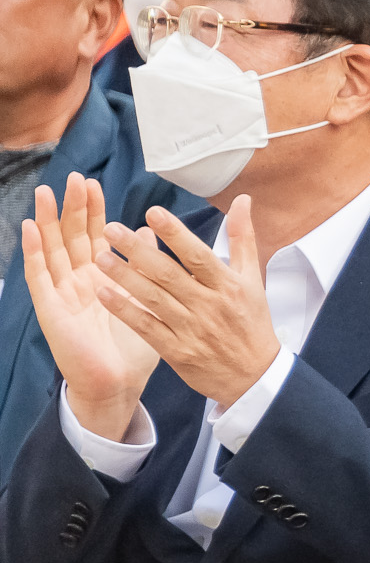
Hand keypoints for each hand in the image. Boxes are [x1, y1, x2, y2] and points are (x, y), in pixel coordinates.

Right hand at [21, 174, 158, 440]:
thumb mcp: (145, 300)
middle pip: (71, 236)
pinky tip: (29, 230)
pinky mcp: (51, 309)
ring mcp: (62, 293)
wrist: (119, 384)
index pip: (95, 235)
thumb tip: (149, 232)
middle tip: (73, 178)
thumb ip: (144, 266)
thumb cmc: (133, 346)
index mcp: (103, 277)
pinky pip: (38, 277)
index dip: (93, 210)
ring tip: (44, 193)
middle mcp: (79, 281)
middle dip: (71, 207)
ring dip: (46, 221)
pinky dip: (33, 252)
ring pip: (51, 250)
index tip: (94, 182)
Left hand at [94, 201, 282, 409]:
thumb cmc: (252, 323)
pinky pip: (146, 327)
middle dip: (137, 251)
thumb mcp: (254, 279)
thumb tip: (242, 200)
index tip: (152, 213)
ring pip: (153, 298)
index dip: (176, 234)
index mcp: (229, 286)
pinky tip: (104, 293)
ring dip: (124, 277)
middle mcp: (209, 305)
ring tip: (99, 256)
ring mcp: (191, 329)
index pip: (198, 255)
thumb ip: (243, 238)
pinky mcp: (177, 350)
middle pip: (169, 274)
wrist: (254, 376)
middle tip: (109, 229)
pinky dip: (125, 310)